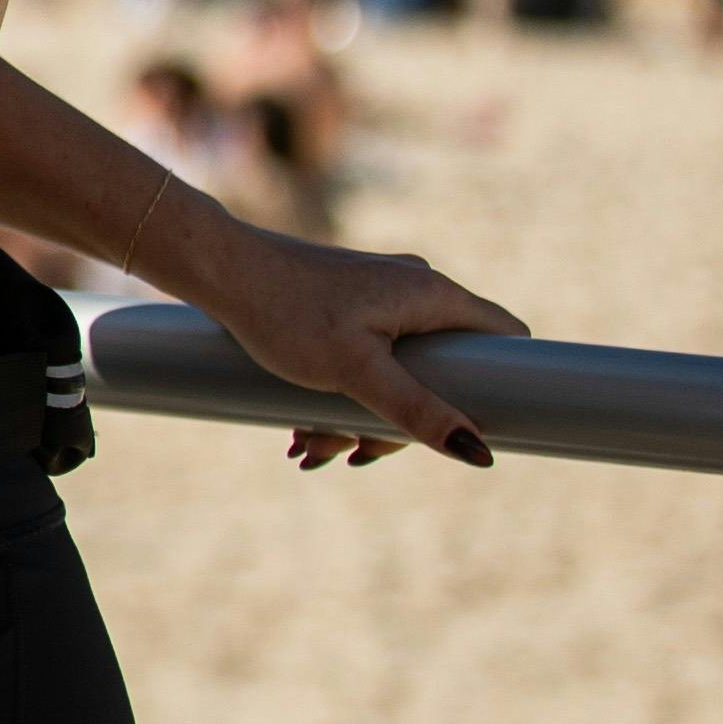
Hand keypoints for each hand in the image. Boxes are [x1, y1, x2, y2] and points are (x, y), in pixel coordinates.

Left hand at [180, 210, 526, 470]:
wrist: (216, 269)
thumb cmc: (284, 312)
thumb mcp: (355, 371)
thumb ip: (416, 410)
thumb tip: (477, 450)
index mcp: (433, 296)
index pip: (505, 339)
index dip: (503, 388)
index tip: (474, 432)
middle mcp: (416, 290)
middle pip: (444, 373)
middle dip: (401, 424)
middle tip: (352, 454)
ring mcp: (382, 296)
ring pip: (398, 374)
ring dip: (361, 418)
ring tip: (307, 446)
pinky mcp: (351, 306)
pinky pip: (368, 361)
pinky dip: (343, 397)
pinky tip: (301, 426)